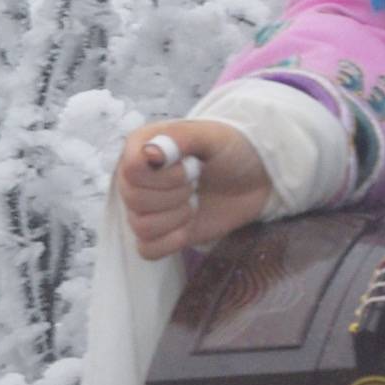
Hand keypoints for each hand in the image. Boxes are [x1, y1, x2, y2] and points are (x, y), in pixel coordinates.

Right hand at [116, 118, 269, 261]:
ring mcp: (144, 208)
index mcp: (141, 146)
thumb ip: (181, 137)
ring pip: (141, 226)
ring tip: (195, 201)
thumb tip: (149, 153)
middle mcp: (134, 178)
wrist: (254, 178)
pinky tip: (189, 226)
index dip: (165, 175)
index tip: (192, 167)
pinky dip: (172, 241)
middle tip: (197, 182)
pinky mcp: (157, 234)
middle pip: (134, 199)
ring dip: (177, 217)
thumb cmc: (231, 150)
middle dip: (176, 194)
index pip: (131, 170)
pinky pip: (147, 249)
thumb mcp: (212, 135)